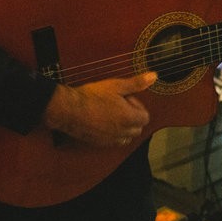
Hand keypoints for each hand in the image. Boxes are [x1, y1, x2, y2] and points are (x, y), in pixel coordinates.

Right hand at [42, 72, 156, 146]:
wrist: (69, 109)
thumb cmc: (91, 96)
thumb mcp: (116, 85)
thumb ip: (136, 83)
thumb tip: (153, 77)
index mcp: (129, 118)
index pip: (145, 118)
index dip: (138, 106)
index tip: (127, 99)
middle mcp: (122, 132)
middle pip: (137, 129)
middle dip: (133, 117)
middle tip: (119, 105)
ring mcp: (110, 139)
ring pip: (126, 137)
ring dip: (124, 127)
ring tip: (111, 113)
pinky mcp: (99, 143)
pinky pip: (113, 141)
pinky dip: (113, 134)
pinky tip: (102, 121)